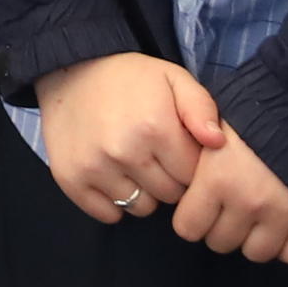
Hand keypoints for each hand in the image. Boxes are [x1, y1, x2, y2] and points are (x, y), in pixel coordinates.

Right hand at [35, 52, 223, 226]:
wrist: (70, 72)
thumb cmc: (129, 78)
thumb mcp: (172, 78)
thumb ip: (201, 108)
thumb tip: (217, 142)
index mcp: (155, 126)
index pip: (193, 174)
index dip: (189, 162)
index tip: (178, 146)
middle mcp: (124, 151)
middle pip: (170, 195)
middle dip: (169, 178)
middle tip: (155, 154)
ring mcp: (95, 168)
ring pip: (142, 208)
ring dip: (144, 193)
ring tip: (134, 164)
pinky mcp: (71, 180)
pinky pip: (109, 214)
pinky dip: (114, 202)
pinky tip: (113, 176)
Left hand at [166, 125, 287, 264]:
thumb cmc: (261, 109)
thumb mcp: (218, 120)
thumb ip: (199, 153)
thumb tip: (184, 179)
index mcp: (217, 178)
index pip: (187, 228)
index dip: (193, 216)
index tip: (203, 204)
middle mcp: (247, 203)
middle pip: (220, 243)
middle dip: (222, 226)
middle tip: (233, 205)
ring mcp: (281, 216)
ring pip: (255, 254)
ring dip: (254, 238)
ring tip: (259, 214)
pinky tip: (285, 223)